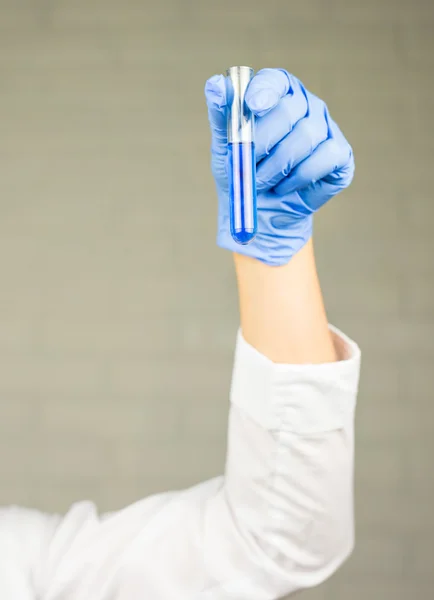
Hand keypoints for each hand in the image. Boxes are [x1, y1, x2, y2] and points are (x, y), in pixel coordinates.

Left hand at [204, 68, 354, 265]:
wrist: (259, 212)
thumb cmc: (243, 172)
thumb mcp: (225, 145)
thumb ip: (221, 114)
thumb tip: (215, 84)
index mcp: (277, 94)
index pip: (276, 80)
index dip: (265, 91)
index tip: (251, 108)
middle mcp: (305, 104)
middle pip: (289, 110)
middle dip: (263, 142)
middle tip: (248, 166)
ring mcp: (326, 128)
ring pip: (306, 136)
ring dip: (277, 166)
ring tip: (262, 182)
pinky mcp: (340, 154)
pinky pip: (325, 158)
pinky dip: (300, 177)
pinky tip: (285, 186)